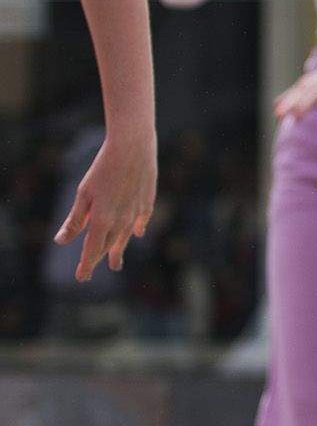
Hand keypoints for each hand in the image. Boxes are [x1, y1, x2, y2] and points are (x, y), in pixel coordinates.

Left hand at [55, 124, 156, 281]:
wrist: (133, 147)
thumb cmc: (103, 168)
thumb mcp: (84, 194)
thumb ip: (75, 220)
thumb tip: (61, 241)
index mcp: (102, 220)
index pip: (92, 249)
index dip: (86, 265)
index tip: (81, 278)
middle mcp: (121, 221)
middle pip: (108, 245)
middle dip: (98, 259)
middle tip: (91, 271)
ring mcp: (136, 212)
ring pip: (124, 237)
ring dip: (118, 250)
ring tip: (116, 263)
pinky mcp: (147, 202)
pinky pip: (141, 221)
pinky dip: (138, 229)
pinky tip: (137, 234)